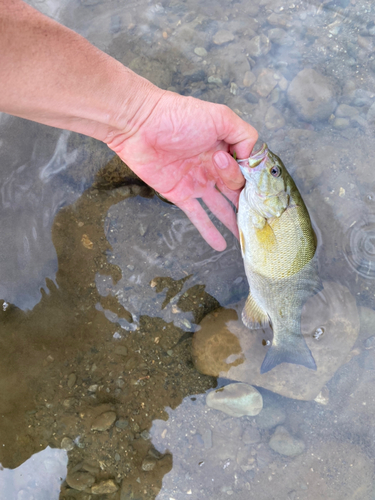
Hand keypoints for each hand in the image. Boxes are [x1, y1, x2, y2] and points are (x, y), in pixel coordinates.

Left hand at [108, 91, 257, 250]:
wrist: (139, 125)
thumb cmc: (178, 116)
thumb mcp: (220, 117)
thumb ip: (243, 135)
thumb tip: (251, 159)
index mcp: (225, 149)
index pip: (246, 170)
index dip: (253, 180)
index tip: (260, 189)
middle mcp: (213, 167)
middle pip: (236, 190)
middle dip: (247, 202)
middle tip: (255, 213)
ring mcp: (197, 182)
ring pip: (221, 207)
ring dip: (233, 222)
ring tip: (247, 237)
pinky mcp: (180, 194)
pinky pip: (198, 216)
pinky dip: (209, 231)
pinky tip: (220, 245)